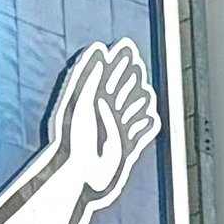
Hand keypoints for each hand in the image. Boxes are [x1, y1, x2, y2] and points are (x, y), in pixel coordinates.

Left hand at [49, 39, 159, 202]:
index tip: (126, 47)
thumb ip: (88, 74)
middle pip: (124, 88)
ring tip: (145, 92)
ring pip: (135, 109)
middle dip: (131, 76)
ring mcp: (115, 131)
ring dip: (141, 99)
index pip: (111, 73)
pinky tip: (151, 119)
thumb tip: (98, 49)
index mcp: (92, 99)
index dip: (119, 60)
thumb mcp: (79, 99)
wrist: (78, 175)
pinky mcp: (124, 149)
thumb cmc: (72, 140)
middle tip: (136, 64)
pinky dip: (147, 125)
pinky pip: (141, 133)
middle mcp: (105, 114)